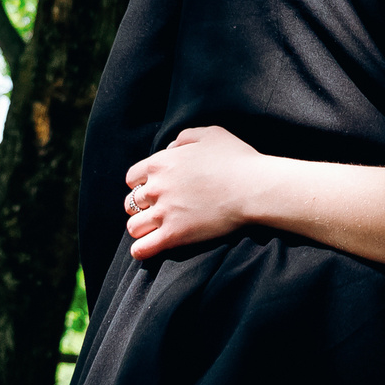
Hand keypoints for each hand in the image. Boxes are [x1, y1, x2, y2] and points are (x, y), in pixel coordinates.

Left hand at [124, 126, 268, 259]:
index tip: (153, 190)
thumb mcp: (210, 134)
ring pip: (133, 226)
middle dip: (142, 207)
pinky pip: (143, 248)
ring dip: (141, 228)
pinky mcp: (174, 235)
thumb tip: (171, 147)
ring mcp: (163, 212)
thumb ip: (185, 137)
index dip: (141, 184)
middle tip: (157, 210)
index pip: (132, 178)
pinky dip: (141, 250)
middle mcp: (156, 187)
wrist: (253, 188)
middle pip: (131, 203)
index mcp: (161, 163)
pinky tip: (146, 249)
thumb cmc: (236, 159)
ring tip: (152, 230)